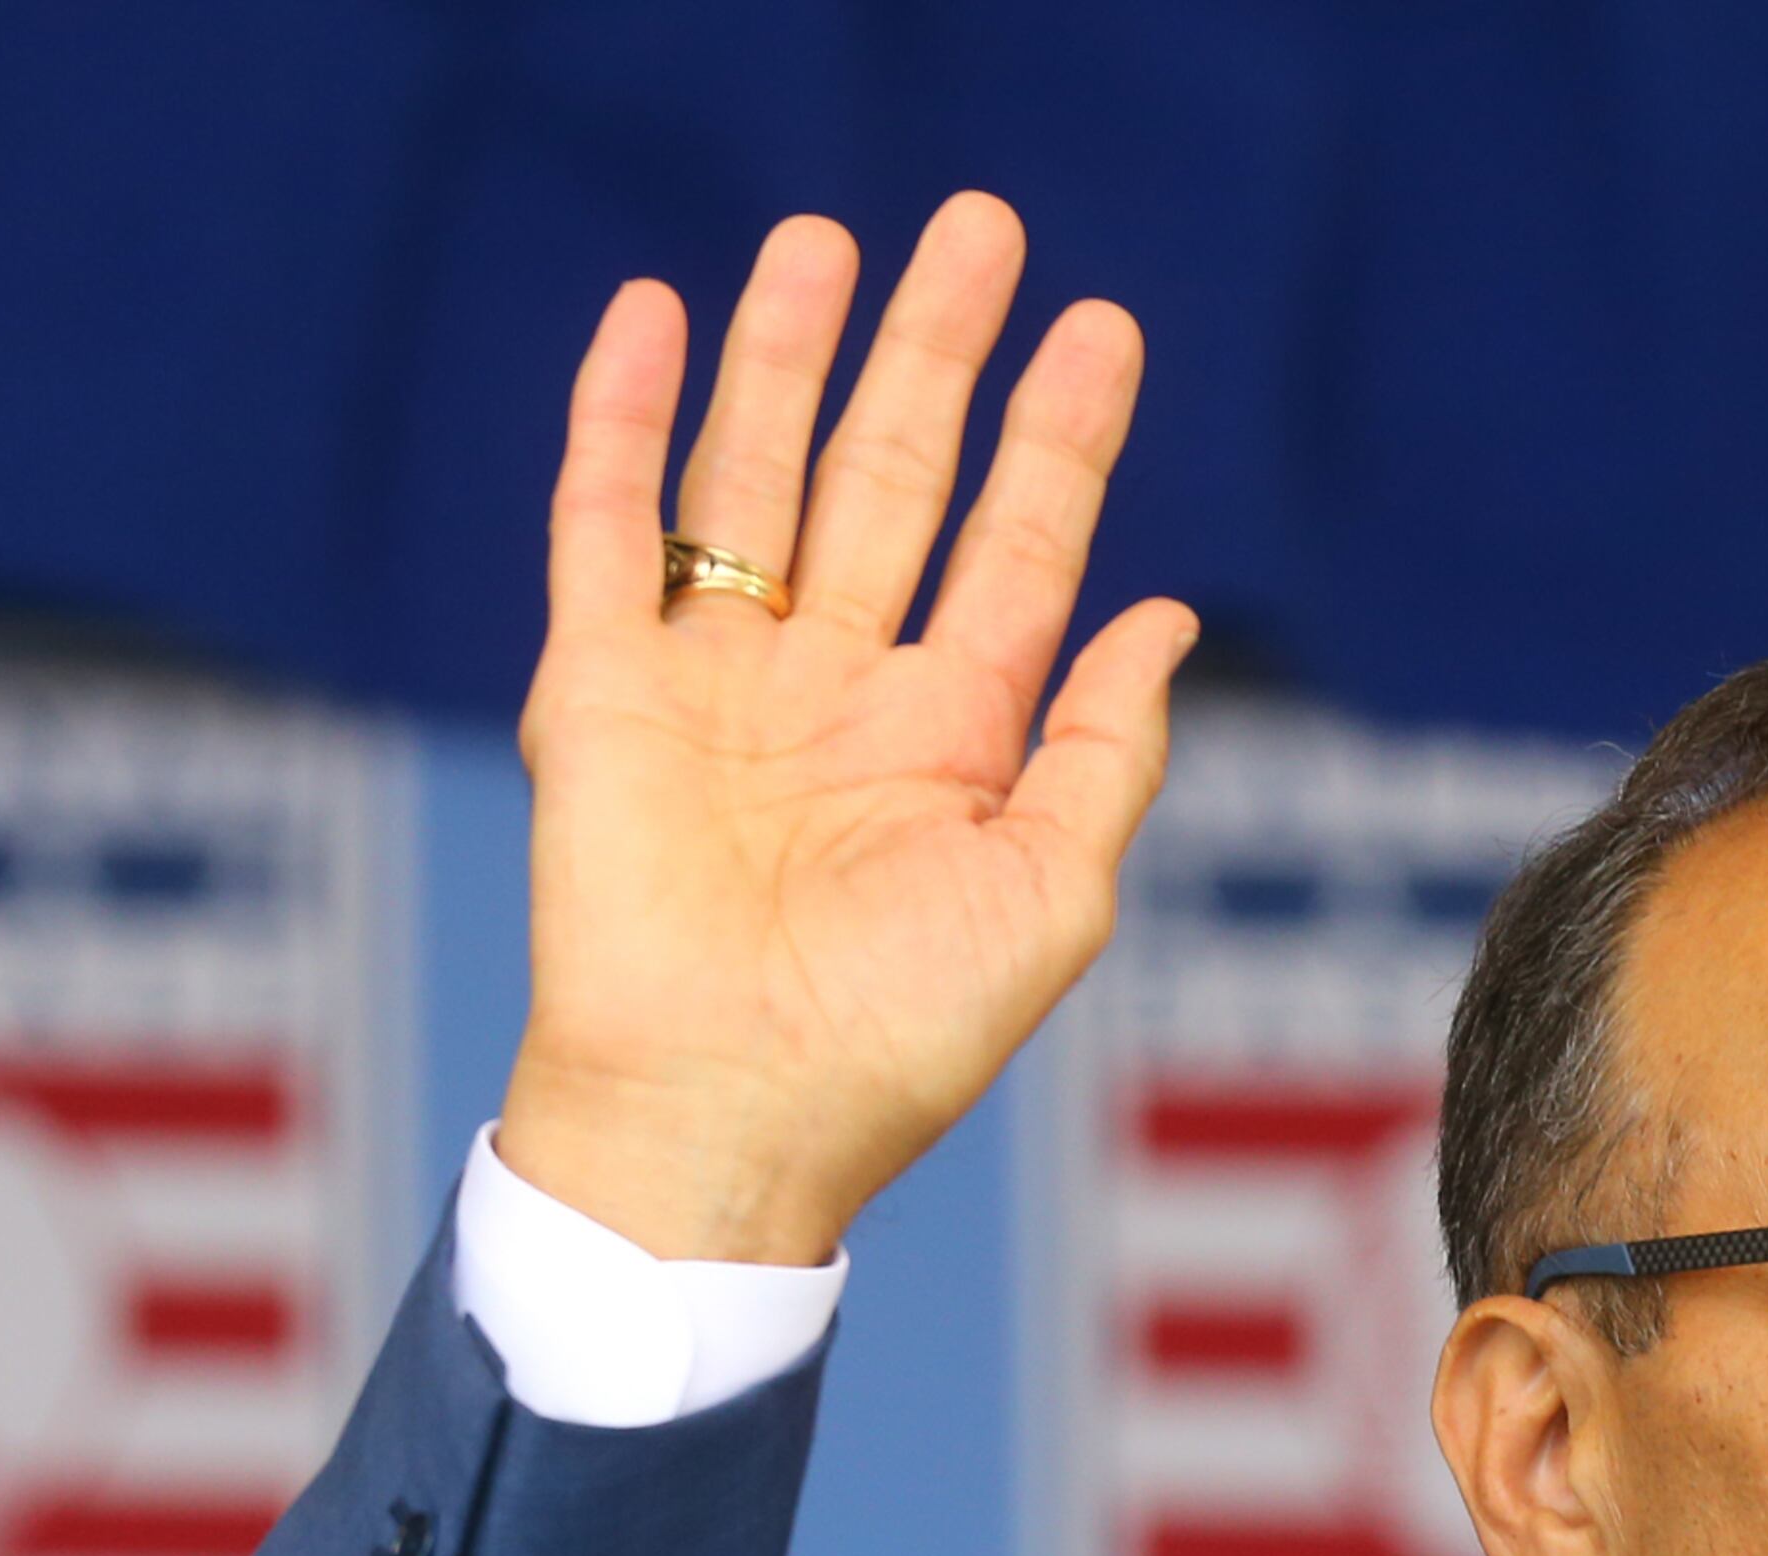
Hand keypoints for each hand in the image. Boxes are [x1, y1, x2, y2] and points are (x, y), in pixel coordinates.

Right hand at [495, 196, 1196, 1264]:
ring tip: (830, 240)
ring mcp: (719, 684)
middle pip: (894, 480)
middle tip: (982, 229)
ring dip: (790, 358)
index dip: (1058, 440)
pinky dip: (623, 419)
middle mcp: (837, 694)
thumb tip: (1166, 618)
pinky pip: (607, 528)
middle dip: (934, 356)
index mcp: (952, 742)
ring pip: (758, 477)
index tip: (1101, 329)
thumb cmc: (896, 1042)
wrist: (729, 1114)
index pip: (1016, 550)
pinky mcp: (602, 690)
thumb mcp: (1051, 899)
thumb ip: (1107, 755)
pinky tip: (658, 318)